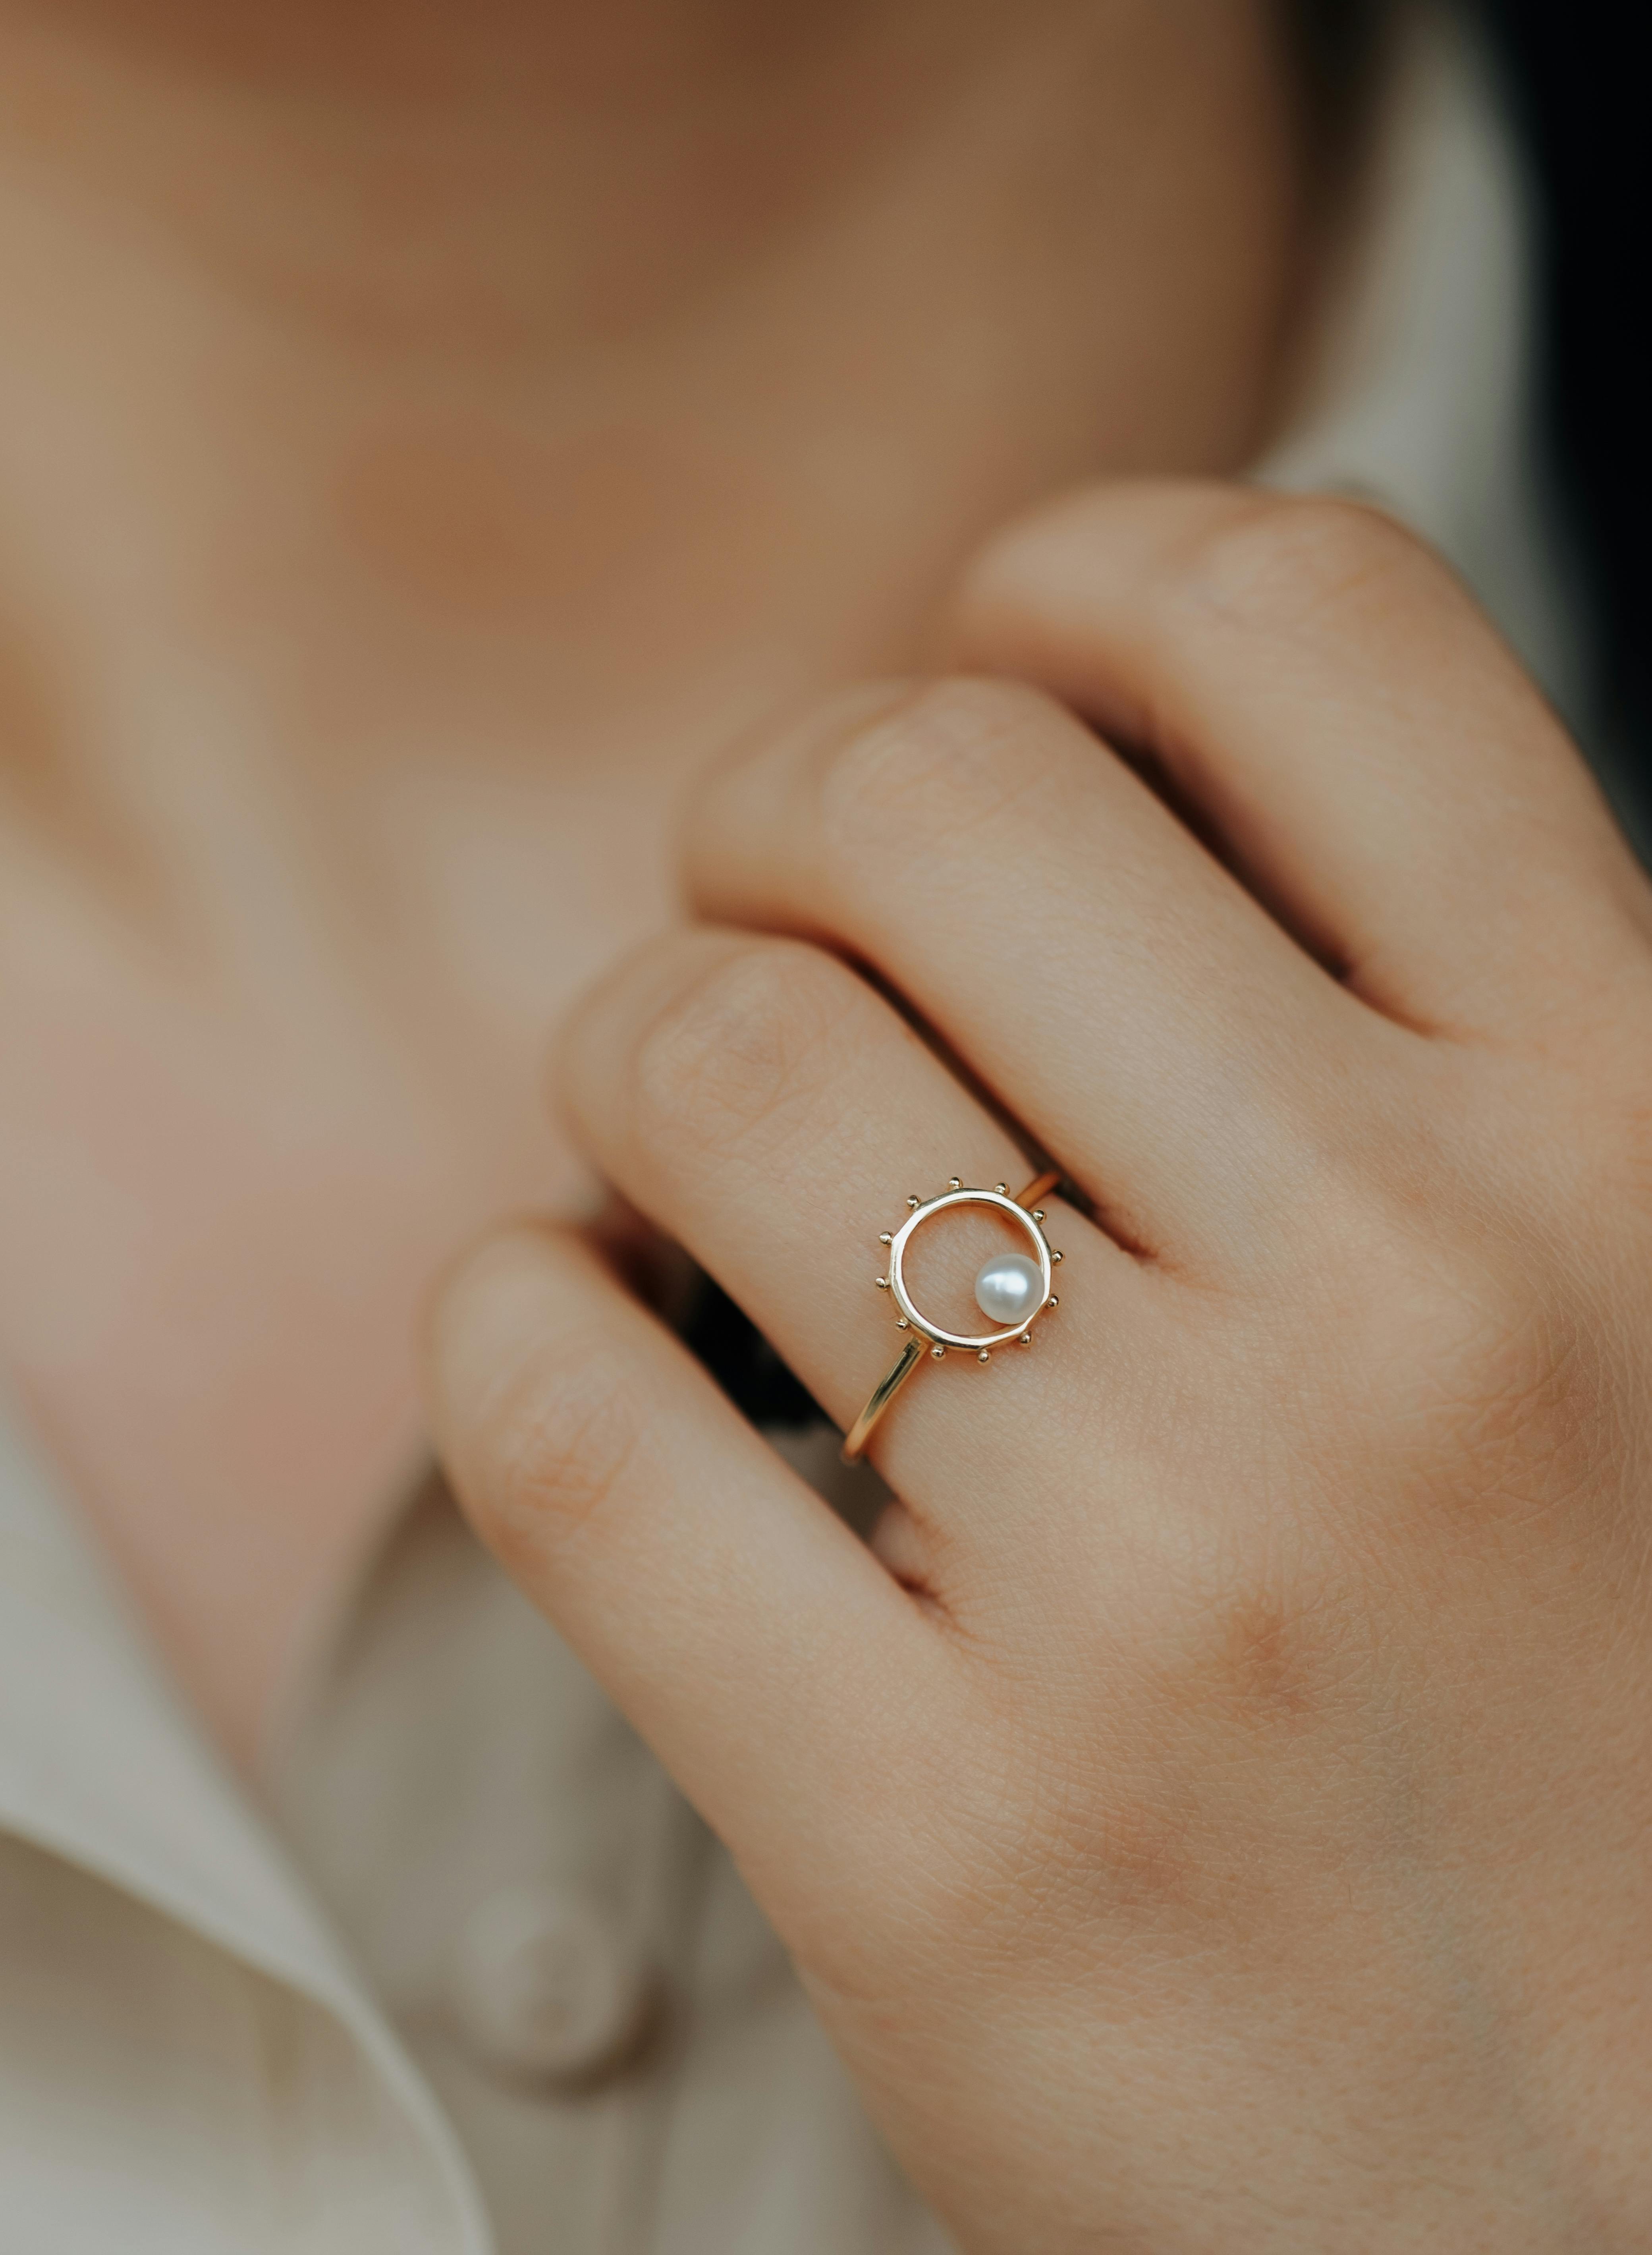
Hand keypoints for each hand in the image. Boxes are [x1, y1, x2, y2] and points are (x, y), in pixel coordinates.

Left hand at [426, 484, 1651, 2251]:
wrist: (1644, 2230)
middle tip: (787, 935)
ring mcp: (1175, 1586)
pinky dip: (517, 1327)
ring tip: (691, 1172)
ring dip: (631, 1061)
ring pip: (702, 1054)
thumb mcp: (1645, 1294)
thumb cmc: (1620, 1712)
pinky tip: (601, 1352)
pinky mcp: (947, 1852)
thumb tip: (1133, 747)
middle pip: (916, 790)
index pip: (1290, 616)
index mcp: (1630, 1132)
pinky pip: (559, 1410)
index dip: (1072, 582)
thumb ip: (1448, 1023)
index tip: (991, 686)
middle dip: (780, 817)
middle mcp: (1425, 1309)